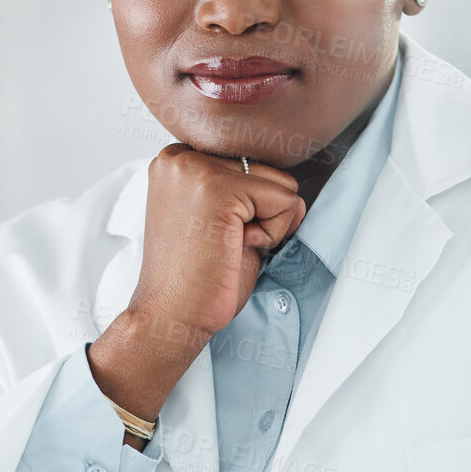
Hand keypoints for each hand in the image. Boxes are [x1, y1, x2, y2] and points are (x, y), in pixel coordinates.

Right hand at [87, 145, 305, 423]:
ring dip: (268, 223)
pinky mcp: (219, 189)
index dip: (249, 207)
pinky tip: (233, 248)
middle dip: (260, 214)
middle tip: (220, 243)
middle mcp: (182, 156)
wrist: (170, 316)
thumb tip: (299, 198)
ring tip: (225, 245)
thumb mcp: (226, 223)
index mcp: (178, 159)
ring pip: (281, 184)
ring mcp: (198, 168)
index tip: (213, 234)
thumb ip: (255, 196)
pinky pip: (285, 201)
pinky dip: (272, 234)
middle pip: (269, 169)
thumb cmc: (196, 278)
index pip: (250, 164)